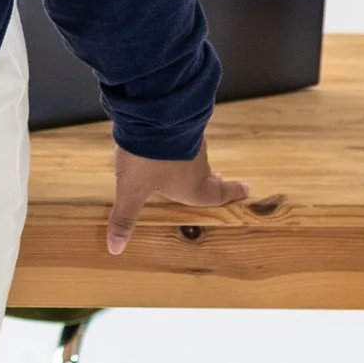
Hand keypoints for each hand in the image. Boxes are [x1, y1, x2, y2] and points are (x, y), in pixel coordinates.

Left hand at [105, 136, 249, 254]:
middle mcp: (197, 166)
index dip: (232, 194)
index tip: (247, 188)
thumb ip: (125, 217)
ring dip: (193, 160)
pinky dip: (180, 142)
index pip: (217, 195)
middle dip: (212, 180)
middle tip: (220, 179)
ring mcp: (192, 142)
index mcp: (193, 187)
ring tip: (189, 163)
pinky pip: (184, 137)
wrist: (153, 114)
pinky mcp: (182, 123)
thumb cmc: (148, 159)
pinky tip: (171, 139)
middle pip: (207, 175)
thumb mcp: (132, 190)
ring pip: (195, 155)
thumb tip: (116, 248)